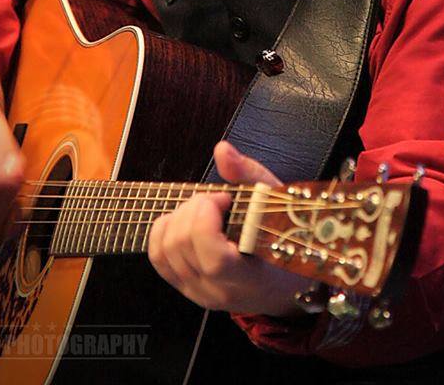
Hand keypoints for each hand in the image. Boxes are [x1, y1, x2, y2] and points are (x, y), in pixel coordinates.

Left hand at [148, 140, 307, 315]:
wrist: (283, 282)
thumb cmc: (285, 240)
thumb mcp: (276, 204)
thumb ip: (249, 175)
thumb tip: (222, 150)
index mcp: (251, 278)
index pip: (214, 260)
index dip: (207, 221)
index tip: (223, 198)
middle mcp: (220, 291)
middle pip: (182, 247)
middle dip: (193, 208)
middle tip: (216, 199)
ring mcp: (199, 292)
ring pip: (165, 251)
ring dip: (178, 217)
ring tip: (202, 209)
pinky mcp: (185, 287)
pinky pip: (158, 258)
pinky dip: (164, 230)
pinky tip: (185, 219)